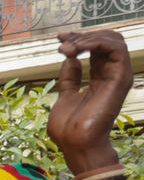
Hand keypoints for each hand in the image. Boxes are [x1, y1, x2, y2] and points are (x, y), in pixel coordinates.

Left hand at [52, 30, 133, 172]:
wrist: (75, 143)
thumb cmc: (69, 127)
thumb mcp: (65, 95)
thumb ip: (70, 77)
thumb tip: (70, 58)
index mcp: (99, 78)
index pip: (96, 48)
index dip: (78, 38)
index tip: (59, 38)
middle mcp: (110, 75)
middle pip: (106, 40)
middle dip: (82, 36)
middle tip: (62, 42)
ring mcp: (117, 76)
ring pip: (114, 40)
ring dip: (88, 38)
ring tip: (68, 47)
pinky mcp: (120, 79)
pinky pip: (117, 50)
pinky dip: (97, 42)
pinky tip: (78, 49)